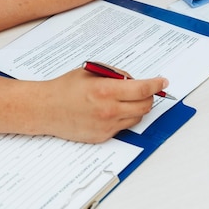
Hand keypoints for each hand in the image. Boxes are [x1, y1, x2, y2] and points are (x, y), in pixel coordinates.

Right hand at [37, 68, 169, 142]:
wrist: (46, 109)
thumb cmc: (66, 88)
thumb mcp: (92, 72)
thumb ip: (115, 75)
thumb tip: (134, 80)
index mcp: (105, 91)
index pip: (142, 89)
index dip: (156, 84)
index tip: (163, 81)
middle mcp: (108, 110)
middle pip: (145, 106)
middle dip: (149, 96)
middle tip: (145, 90)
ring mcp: (106, 126)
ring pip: (137, 118)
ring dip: (137, 108)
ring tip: (126, 99)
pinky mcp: (103, 137)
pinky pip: (124, 127)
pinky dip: (124, 117)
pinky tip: (113, 110)